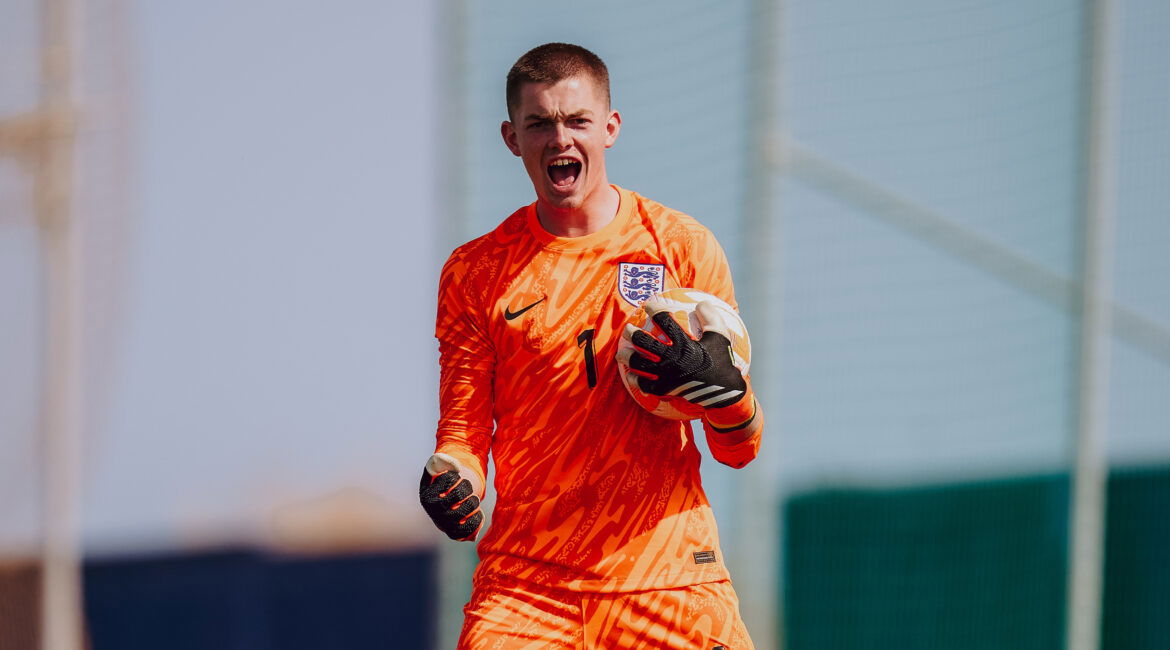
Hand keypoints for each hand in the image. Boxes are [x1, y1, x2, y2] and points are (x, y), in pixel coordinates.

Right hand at [419, 453, 482, 541]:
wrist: (444, 504)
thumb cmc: (442, 482)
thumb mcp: (437, 467)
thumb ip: (443, 460)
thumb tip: (458, 467)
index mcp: (427, 495)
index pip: (447, 480)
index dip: (456, 476)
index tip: (456, 477)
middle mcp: (433, 510)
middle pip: (457, 495)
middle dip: (467, 487)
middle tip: (468, 487)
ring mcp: (443, 522)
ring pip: (463, 512)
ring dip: (474, 503)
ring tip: (474, 499)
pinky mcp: (453, 532)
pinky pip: (467, 530)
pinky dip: (476, 520)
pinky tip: (478, 512)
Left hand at [623, 300, 746, 408]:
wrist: (725, 392)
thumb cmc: (722, 361)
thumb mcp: (720, 336)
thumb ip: (711, 317)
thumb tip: (701, 303)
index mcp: (684, 344)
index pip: (664, 322)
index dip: (654, 310)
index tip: (647, 304)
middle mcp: (672, 358)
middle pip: (645, 343)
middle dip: (633, 334)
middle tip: (627, 329)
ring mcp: (667, 375)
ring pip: (640, 365)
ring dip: (628, 358)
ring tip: (621, 353)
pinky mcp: (666, 389)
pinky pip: (646, 386)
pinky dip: (637, 381)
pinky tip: (631, 376)